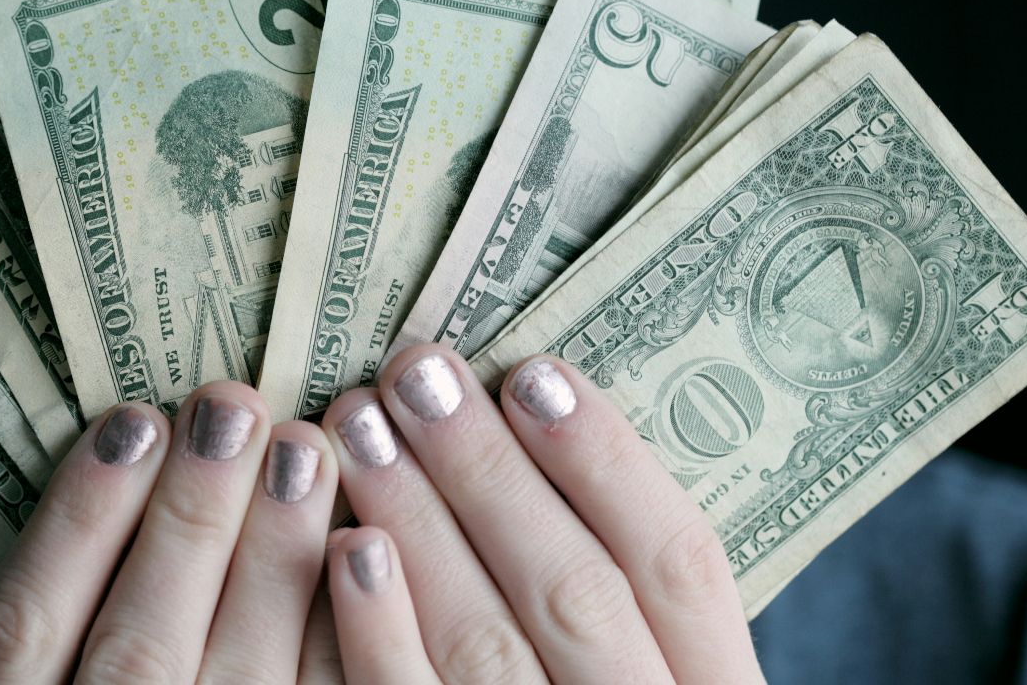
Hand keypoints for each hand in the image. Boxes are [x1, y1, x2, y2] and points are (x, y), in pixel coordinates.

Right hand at [0, 381, 341, 683]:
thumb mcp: (44, 668)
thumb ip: (76, 590)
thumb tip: (145, 440)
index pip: (26, 627)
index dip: (79, 518)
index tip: (133, 420)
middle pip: (138, 648)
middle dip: (189, 520)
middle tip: (234, 409)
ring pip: (237, 683)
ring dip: (271, 564)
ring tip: (302, 451)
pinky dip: (341, 640)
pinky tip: (362, 553)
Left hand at [318, 345, 765, 683]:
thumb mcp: (653, 670)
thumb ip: (617, 587)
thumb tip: (531, 416)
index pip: (680, 565)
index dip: (608, 462)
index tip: (535, 372)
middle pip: (574, 593)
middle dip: (490, 472)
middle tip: (417, 371)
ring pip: (488, 649)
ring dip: (420, 526)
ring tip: (360, 425)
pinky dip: (379, 633)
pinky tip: (346, 548)